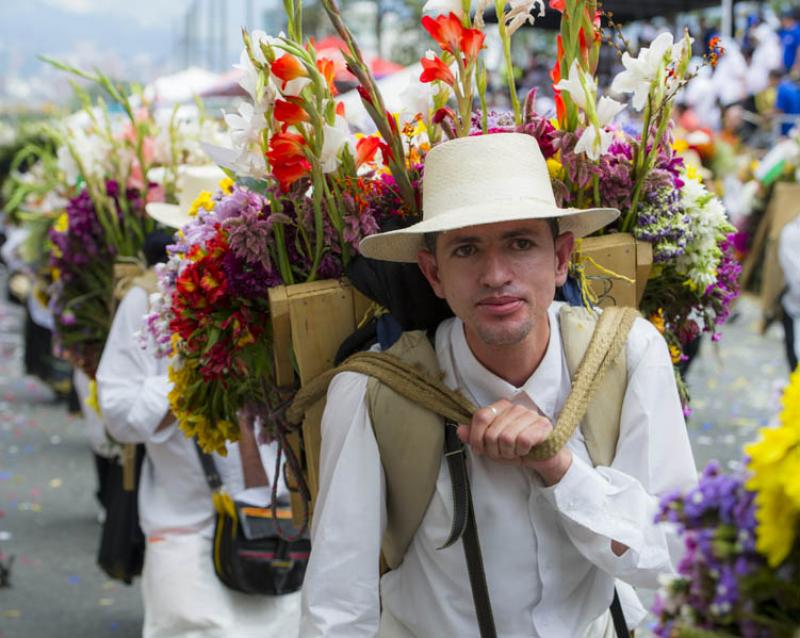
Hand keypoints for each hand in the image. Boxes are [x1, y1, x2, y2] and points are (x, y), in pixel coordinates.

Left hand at [456, 399, 571, 485]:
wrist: (542, 458)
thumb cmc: (516, 448)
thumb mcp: (491, 445)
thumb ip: (475, 437)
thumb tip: (459, 430)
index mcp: (501, 407)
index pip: (481, 416)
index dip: (476, 437)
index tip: (480, 448)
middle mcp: (515, 407)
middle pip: (492, 432)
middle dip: (494, 450)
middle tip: (502, 453)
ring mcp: (530, 415)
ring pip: (506, 437)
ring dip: (508, 452)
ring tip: (514, 452)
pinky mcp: (543, 425)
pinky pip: (522, 441)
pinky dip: (521, 451)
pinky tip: (525, 450)